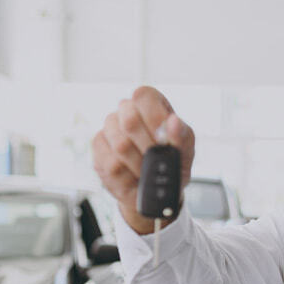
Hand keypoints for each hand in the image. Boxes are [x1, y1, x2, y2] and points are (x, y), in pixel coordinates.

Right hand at [92, 86, 195, 233]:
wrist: (157, 188)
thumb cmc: (172, 163)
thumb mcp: (184, 150)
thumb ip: (181, 135)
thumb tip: (173, 120)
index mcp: (151, 103)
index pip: (143, 96)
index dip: (153, 117)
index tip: (163, 139)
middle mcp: (126, 110)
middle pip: (129, 121)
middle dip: (148, 147)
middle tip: (158, 160)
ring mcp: (109, 128)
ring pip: (120, 145)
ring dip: (140, 165)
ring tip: (148, 171)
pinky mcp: (98, 148)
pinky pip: (112, 164)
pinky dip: (129, 177)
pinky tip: (135, 177)